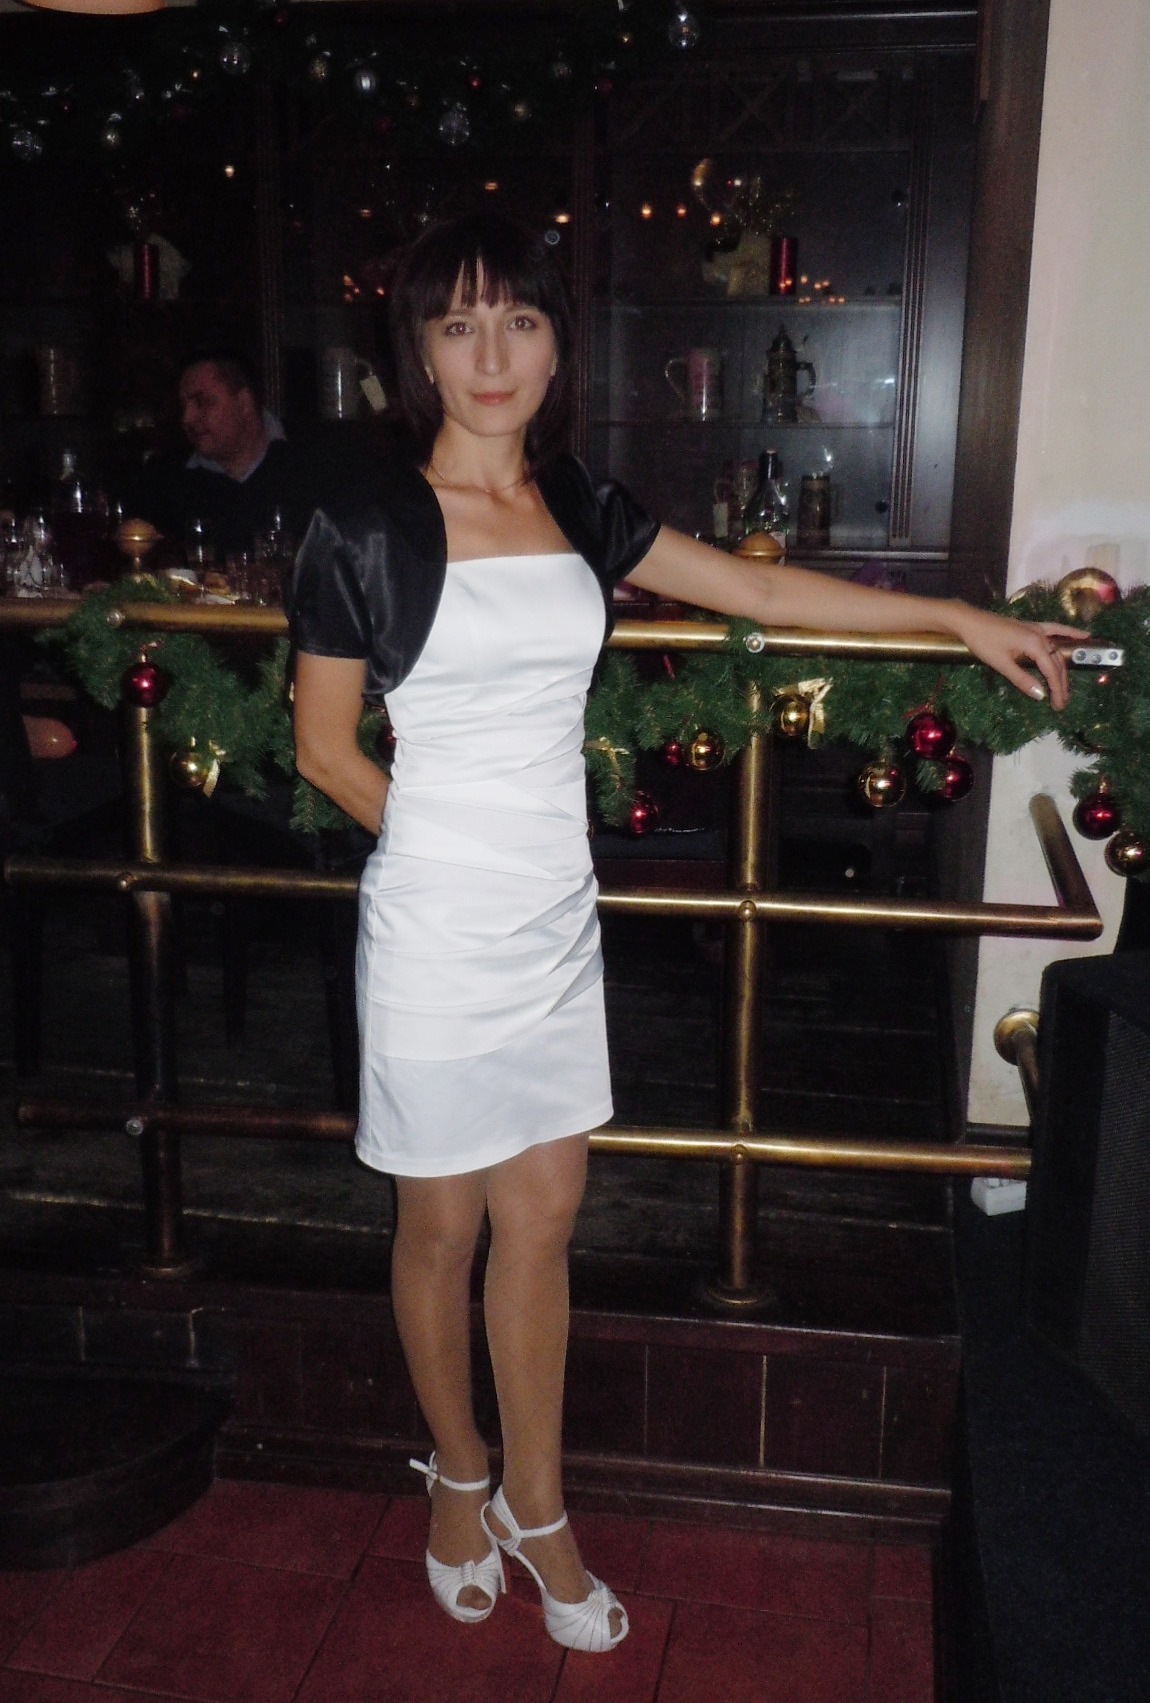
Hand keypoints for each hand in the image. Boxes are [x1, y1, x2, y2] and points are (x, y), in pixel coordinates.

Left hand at [949, 608, 1087, 710]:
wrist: (970, 621)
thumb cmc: (983, 642)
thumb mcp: (1001, 664)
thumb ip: (1022, 679)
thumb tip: (1041, 695)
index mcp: (1035, 644)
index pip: (1051, 671)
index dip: (1056, 689)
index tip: (1058, 705)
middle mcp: (1041, 635)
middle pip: (1057, 663)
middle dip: (1061, 684)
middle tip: (1061, 703)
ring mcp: (1038, 629)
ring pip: (1057, 651)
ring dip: (1063, 669)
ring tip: (1067, 687)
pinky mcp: (1032, 627)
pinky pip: (1056, 630)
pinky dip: (1070, 633)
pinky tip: (1085, 635)